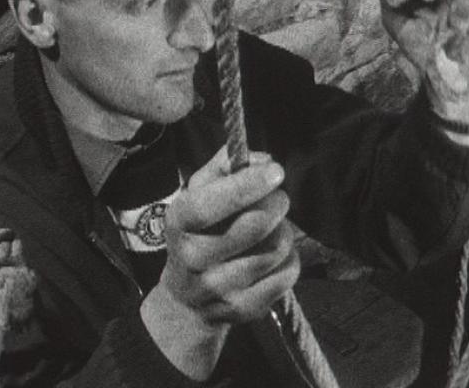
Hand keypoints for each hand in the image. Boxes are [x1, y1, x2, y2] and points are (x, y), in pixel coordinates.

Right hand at [140, 147, 298, 379]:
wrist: (187, 299)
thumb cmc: (199, 230)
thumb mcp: (198, 193)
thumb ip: (225, 166)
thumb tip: (263, 160)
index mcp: (179, 223)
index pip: (209, 206)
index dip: (246, 186)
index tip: (275, 171)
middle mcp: (194, 259)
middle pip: (255, 226)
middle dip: (276, 203)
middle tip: (278, 198)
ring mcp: (219, 288)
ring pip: (276, 248)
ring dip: (284, 230)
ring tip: (272, 228)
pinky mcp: (244, 308)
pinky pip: (287, 273)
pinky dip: (289, 257)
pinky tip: (273, 253)